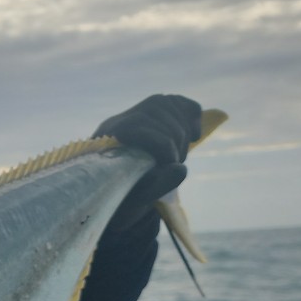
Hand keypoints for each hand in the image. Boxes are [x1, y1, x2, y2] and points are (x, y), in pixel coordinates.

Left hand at [94, 94, 202, 230]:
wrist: (115, 198)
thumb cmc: (124, 199)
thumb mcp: (138, 199)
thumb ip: (158, 185)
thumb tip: (180, 170)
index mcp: (107, 140)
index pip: (141, 126)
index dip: (164, 147)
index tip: (171, 166)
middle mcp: (118, 121)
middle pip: (158, 112)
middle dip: (175, 140)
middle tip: (174, 164)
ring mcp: (135, 114)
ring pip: (169, 103)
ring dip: (183, 130)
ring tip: (178, 156)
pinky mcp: (152, 115)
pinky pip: (176, 101)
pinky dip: (191, 114)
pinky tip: (193, 135)